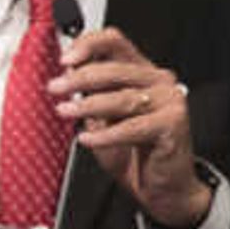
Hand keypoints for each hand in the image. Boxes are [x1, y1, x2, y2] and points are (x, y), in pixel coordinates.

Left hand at [52, 28, 211, 228]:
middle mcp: (158, 80)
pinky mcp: (174, 123)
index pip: (115, 42)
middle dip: (80, 78)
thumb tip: (65, 77)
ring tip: (65, 111)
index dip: (89, 45)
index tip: (65, 59)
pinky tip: (86, 139)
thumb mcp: (102, 120)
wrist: (160, 186)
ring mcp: (170, 100)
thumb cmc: (133, 152)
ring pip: (122, 97)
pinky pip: (132, 127)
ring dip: (88, 105)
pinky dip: (106, 134)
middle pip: (115, 68)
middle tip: (56, 88)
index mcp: (141, 72)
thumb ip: (90, 97)